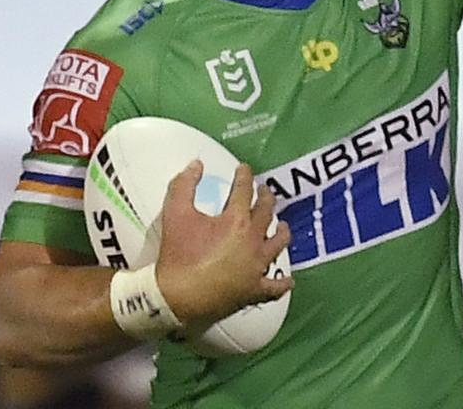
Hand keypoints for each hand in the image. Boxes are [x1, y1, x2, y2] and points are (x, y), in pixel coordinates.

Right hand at [153, 160, 293, 325]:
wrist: (174, 299)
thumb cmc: (177, 256)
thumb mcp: (175, 215)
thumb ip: (184, 185)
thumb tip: (197, 164)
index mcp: (236, 221)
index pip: (244, 191)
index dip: (244, 176)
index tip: (244, 169)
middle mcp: (253, 241)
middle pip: (266, 213)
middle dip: (266, 198)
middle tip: (264, 191)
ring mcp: (257, 267)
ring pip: (278, 245)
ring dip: (281, 232)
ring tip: (282, 226)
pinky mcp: (254, 291)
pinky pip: (275, 287)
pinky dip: (282, 283)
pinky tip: (288, 281)